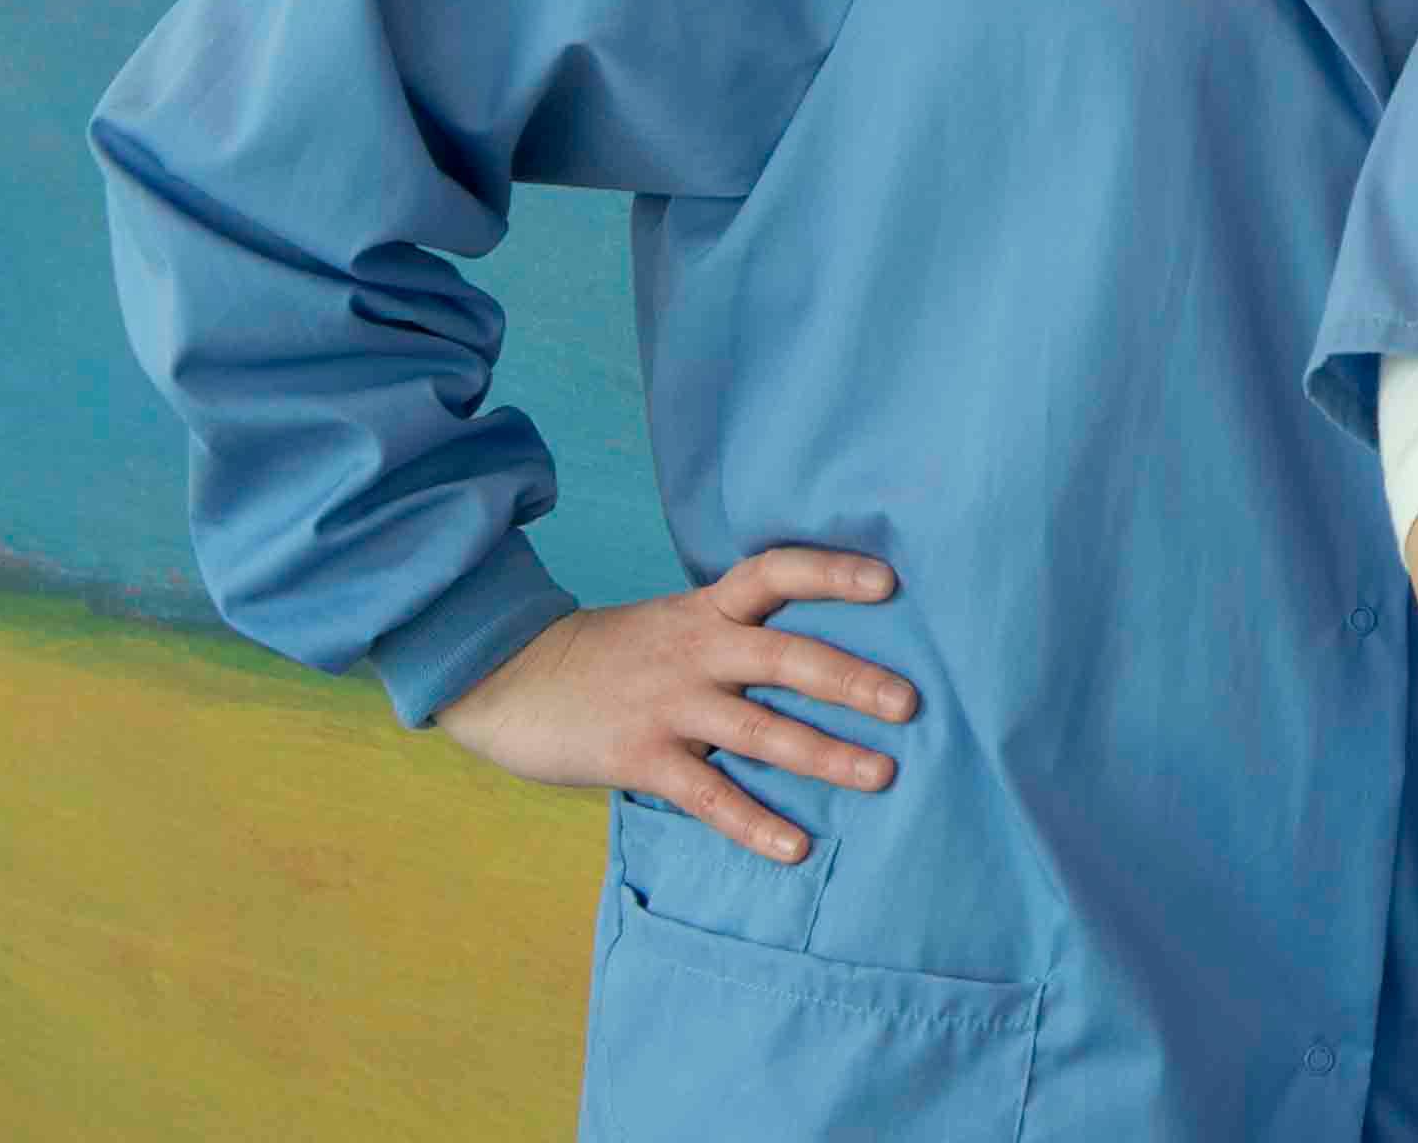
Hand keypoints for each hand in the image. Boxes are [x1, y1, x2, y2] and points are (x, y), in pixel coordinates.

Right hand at [432, 544, 913, 862]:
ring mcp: (669, 705)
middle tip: (910, 703)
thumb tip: (815, 656)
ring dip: (825, 754)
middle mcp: (696, 651)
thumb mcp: (673, 623)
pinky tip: (797, 847)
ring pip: (760, 730)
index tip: (890, 582)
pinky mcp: (640, 757)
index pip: (774, 571)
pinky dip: (754, 823)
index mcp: (706, 610)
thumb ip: (732, 634)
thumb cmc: (608, 656)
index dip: (831, 572)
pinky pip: (709, 795)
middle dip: (852, 680)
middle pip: (786, 656)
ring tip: (882, 775)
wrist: (506, 676)